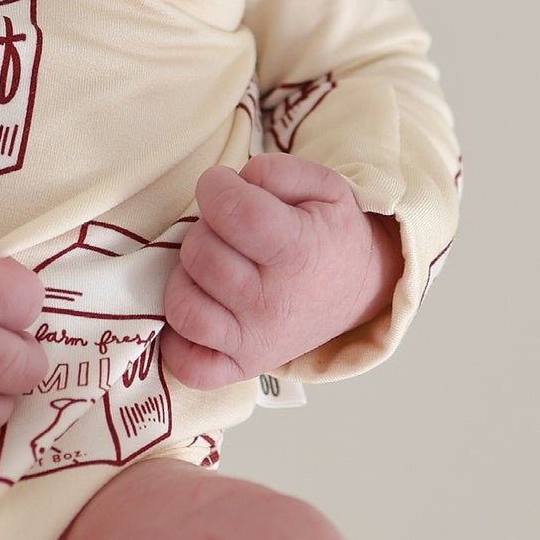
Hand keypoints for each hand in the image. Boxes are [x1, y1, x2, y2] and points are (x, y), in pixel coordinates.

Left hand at [160, 154, 401, 389]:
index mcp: (298, 254)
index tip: (221, 185)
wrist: (358, 291)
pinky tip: (202, 309)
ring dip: (188, 278)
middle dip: (205, 229)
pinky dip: (181, 341)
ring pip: (183, 305)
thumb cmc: (328, 234)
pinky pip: (188, 365)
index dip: (216, 187)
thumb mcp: (322, 186)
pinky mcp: (239, 368)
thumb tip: (235, 181)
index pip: (235, 212)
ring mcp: (254, 342)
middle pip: (201, 254)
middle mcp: (274, 304)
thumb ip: (276, 171)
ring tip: (215, 267)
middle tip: (228, 231)